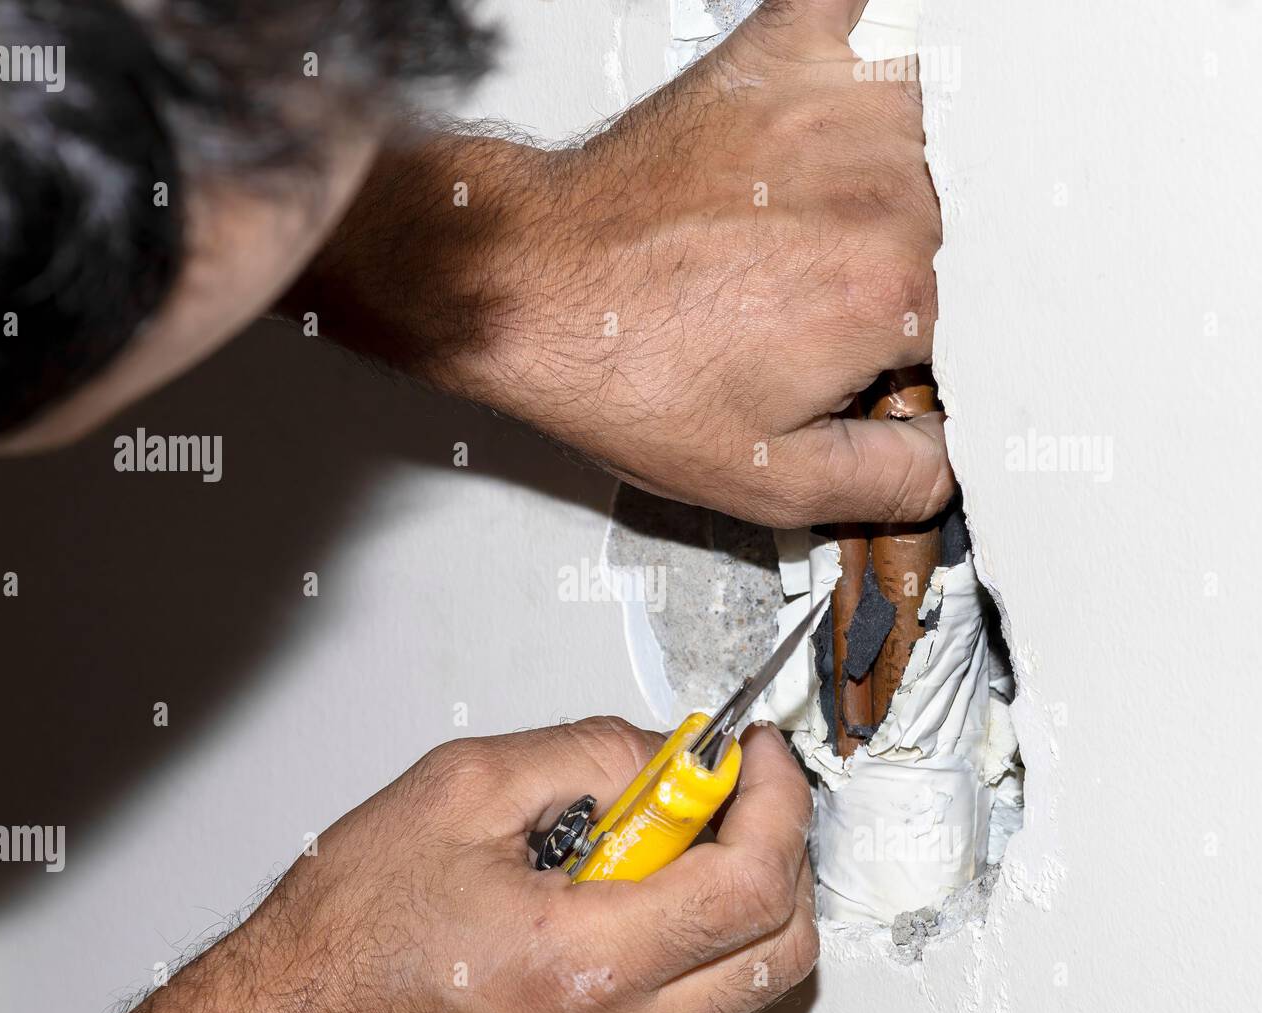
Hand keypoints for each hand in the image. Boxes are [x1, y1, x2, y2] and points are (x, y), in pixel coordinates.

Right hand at [0, 717, 815, 1012]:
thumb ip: (590, 756)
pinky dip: (670, 965)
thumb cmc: (343, 935)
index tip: (760, 764)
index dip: (775, 806)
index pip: (751, 886)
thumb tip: (672, 758)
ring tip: (621, 869)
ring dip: (711, 910)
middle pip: (776, 953)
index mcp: (576, 968)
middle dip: (770, 857)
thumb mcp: (460, 790)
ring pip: (733, 993)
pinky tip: (598, 928)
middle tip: (715, 804)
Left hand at [290, 0, 951, 526]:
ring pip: (929, 147)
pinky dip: (876, 56)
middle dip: (897, 283)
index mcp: (890, 292)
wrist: (531, 286)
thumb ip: (887, 482)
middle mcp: (883, 188)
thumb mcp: (763, 479)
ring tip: (794, 237)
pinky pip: (876, 22)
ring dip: (887, 192)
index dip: (909, 364)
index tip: (855, 373)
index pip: (965, 332)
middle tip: (803, 313)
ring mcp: (836, 109)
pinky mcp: (787, 54)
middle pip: (950, 240)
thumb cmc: (625, 370)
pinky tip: (847, 113)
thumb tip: (946, 461)